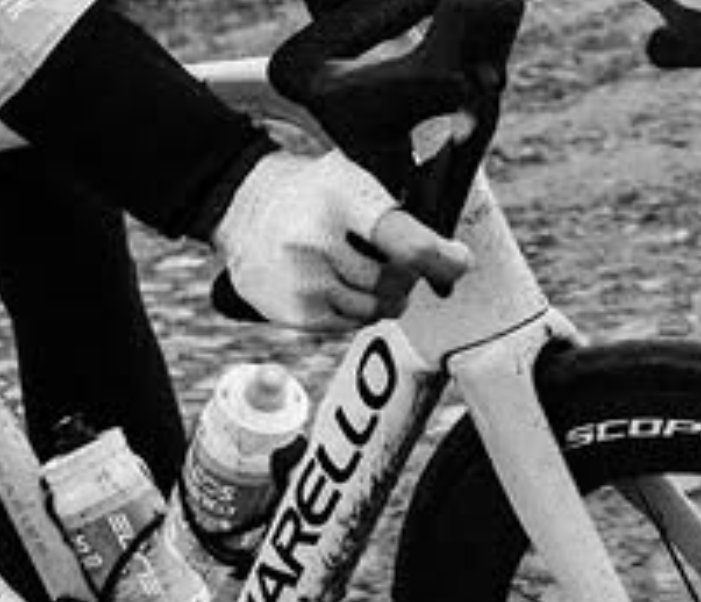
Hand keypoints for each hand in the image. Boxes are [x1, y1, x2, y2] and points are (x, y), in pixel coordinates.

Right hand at [213, 151, 472, 331]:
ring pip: (374, 310)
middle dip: (406, 276)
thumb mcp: (353, 176)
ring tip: (367, 274)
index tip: (458, 262)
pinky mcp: (294, 311)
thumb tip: (453, 259)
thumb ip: (402, 210)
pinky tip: (343, 287)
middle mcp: (318, 241)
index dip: (443, 259)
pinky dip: (356, 312)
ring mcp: (304, 280)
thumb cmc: (313, 190)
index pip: (409, 244)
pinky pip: (349, 325)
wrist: (241, 204)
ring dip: (383, 298)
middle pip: (395, 283)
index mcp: (342, 198)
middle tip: (397, 262)